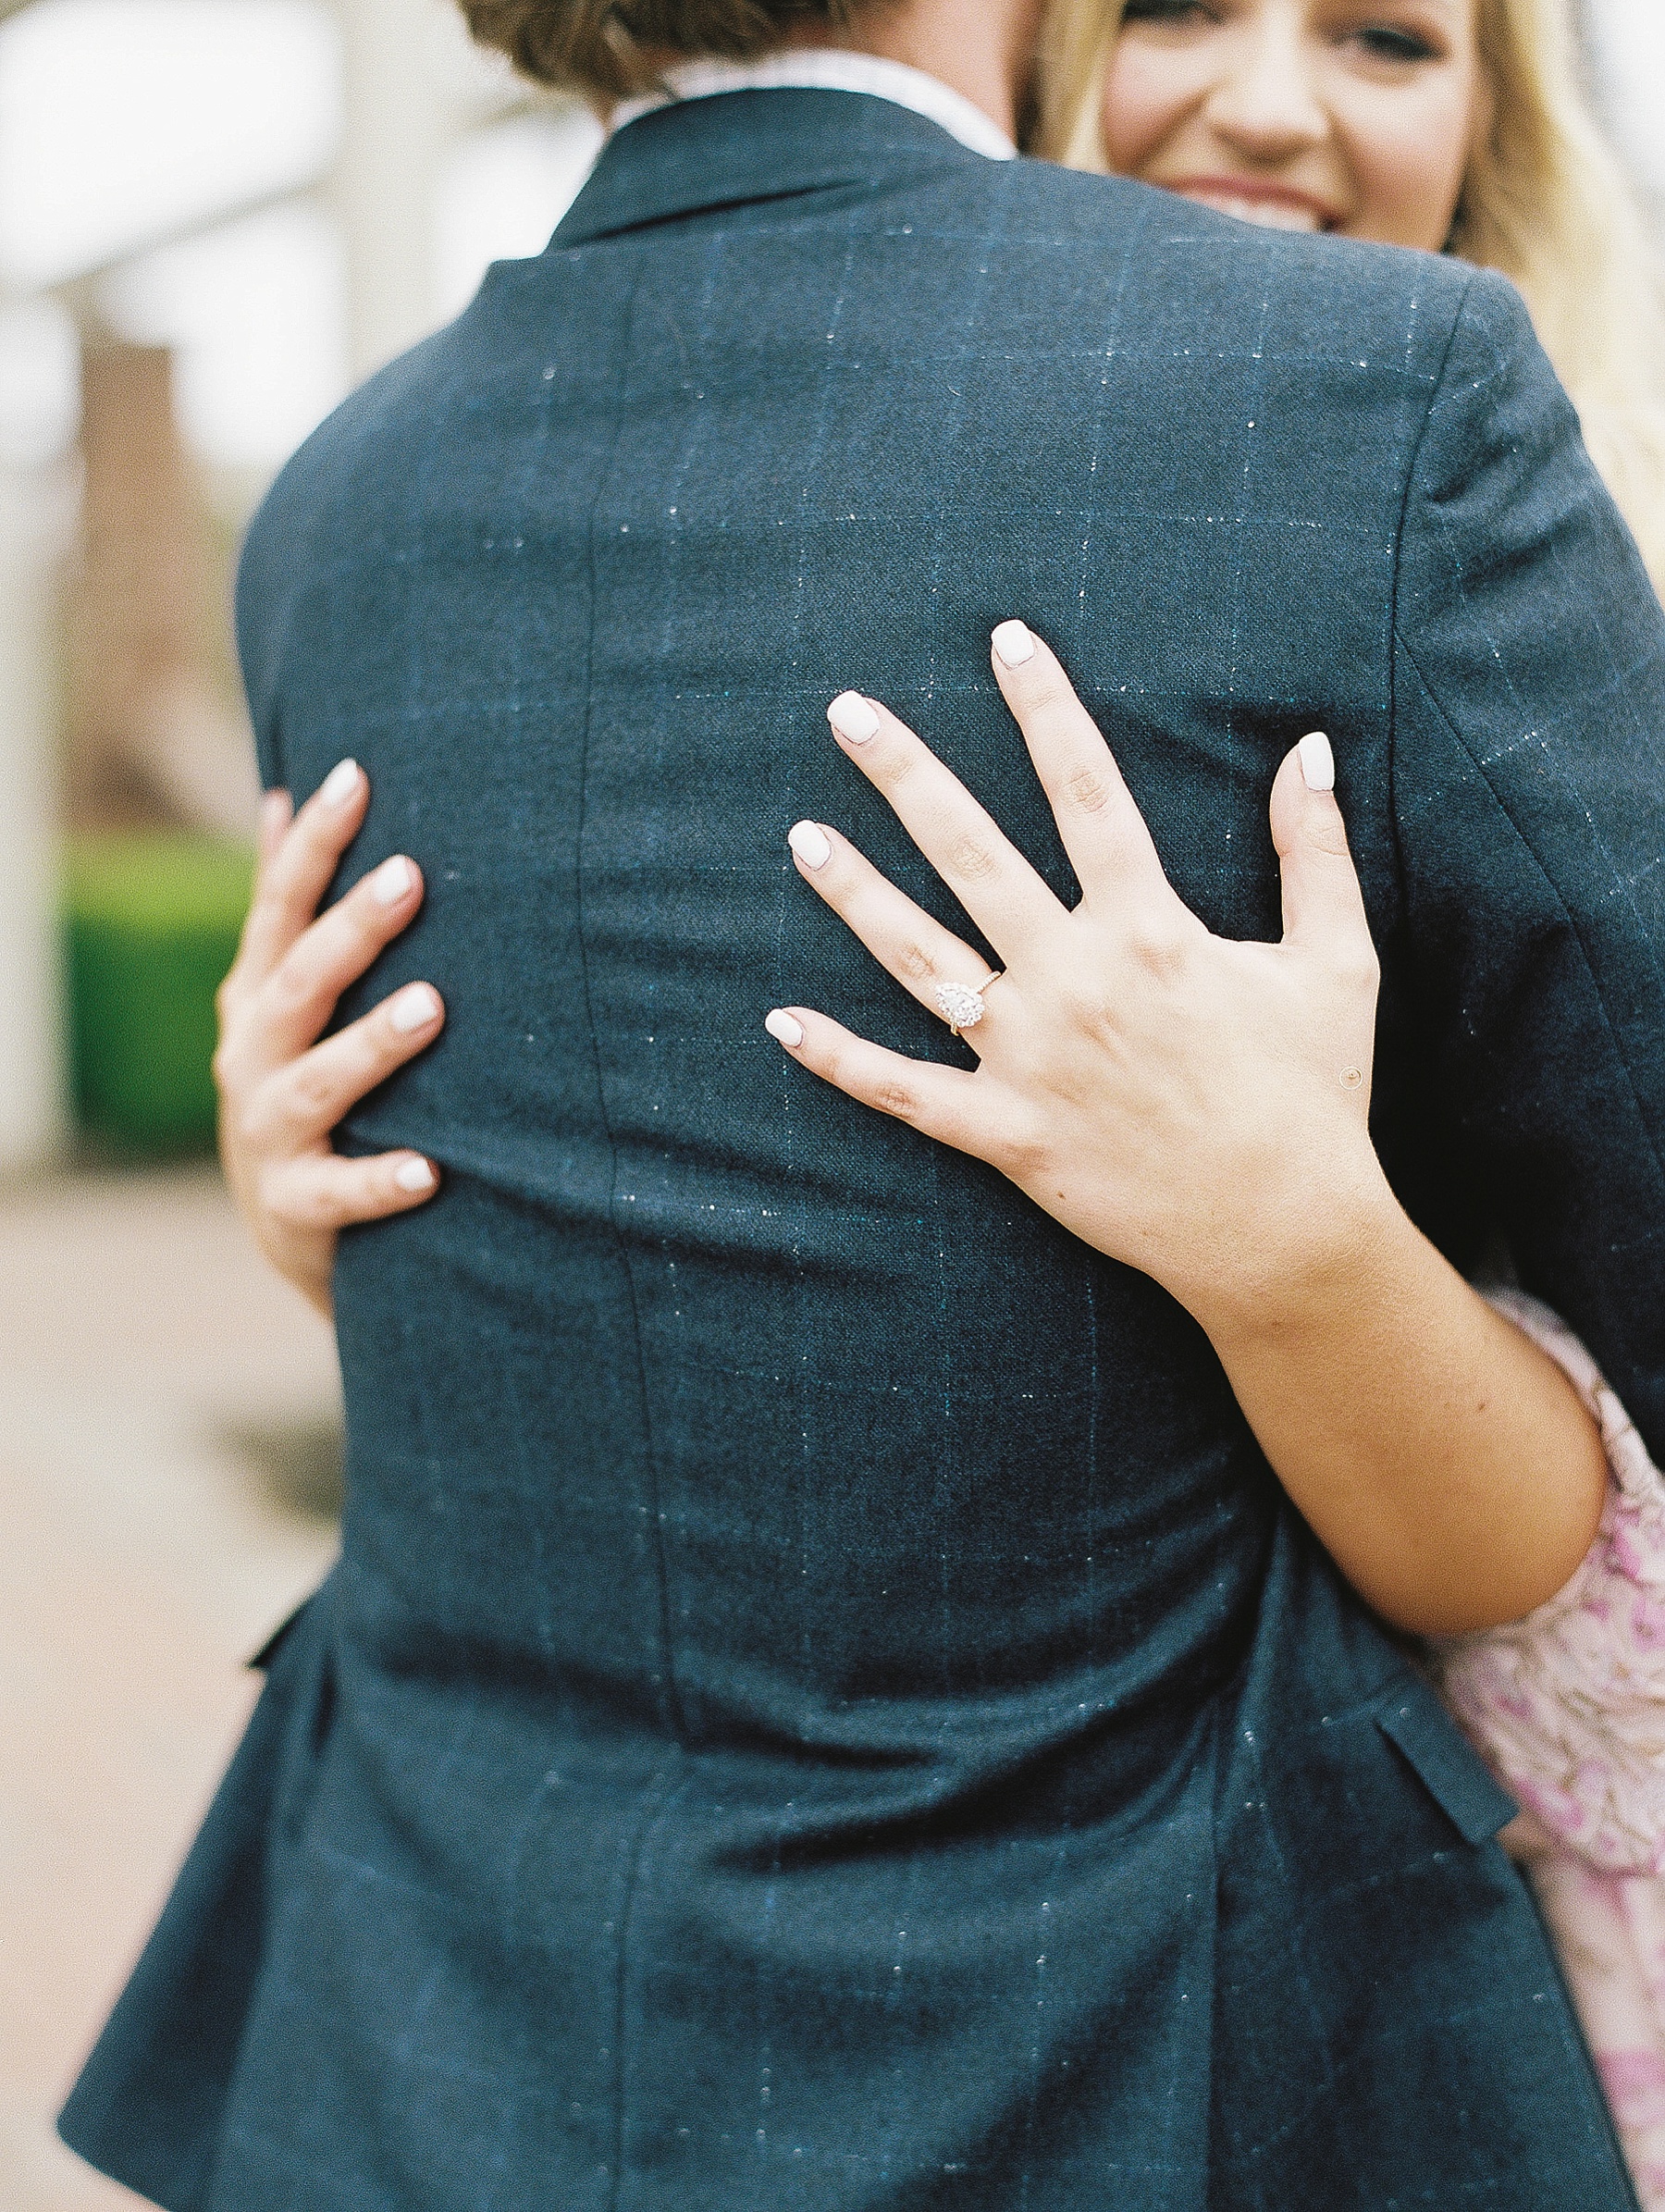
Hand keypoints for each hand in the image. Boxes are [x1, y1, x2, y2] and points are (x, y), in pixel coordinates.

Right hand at [214, 760, 444, 1319]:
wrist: (289, 1227)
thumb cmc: (307, 1088)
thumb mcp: (284, 1000)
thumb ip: (287, 913)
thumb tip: (282, 796)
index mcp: (257, 998)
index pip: (280, 906)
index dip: (313, 843)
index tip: (357, 776)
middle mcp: (252, 1057)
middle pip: (299, 983)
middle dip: (352, 929)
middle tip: (410, 877)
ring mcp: (269, 1132)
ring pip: (319, 1082)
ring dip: (373, 1045)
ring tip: (431, 1006)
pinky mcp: (298, 1206)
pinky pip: (342, 1193)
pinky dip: (383, 1181)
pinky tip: (430, 1169)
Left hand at [766, 621, 1389, 1335]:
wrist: (1283, 1232)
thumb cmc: (1312, 1096)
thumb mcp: (1334, 963)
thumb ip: (1316, 851)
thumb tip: (1309, 748)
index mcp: (1151, 929)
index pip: (1087, 789)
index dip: (1045, 706)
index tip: (1005, 640)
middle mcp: (1075, 980)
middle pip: (972, 853)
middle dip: (906, 775)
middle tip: (845, 711)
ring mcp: (1029, 1057)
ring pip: (919, 958)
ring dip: (855, 893)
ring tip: (801, 835)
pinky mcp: (1005, 1132)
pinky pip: (905, 1091)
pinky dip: (840, 1059)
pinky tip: (781, 1021)